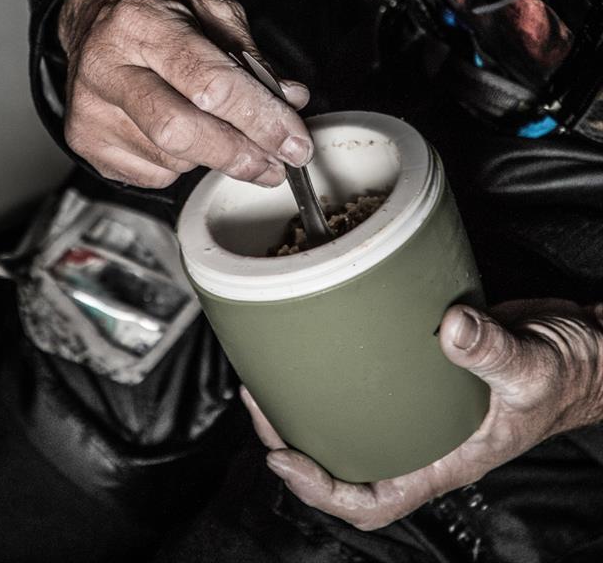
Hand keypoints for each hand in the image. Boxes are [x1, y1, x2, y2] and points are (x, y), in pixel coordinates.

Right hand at [58, 0, 311, 188]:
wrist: (95, 10)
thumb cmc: (158, 8)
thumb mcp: (211, 9)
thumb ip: (252, 57)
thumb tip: (290, 100)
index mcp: (141, 22)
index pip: (209, 82)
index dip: (259, 118)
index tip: (294, 140)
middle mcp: (106, 66)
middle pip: (181, 131)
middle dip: (238, 154)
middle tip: (275, 163)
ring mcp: (90, 108)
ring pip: (171, 159)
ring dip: (215, 157)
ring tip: (226, 133)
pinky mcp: (85, 140)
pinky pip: (153, 173)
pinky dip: (182, 163)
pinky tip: (183, 133)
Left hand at [243, 298, 602, 529]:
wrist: (589, 352)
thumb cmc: (570, 375)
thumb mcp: (534, 366)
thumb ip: (492, 350)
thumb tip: (450, 328)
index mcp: (447, 457)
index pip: (372, 499)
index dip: (319, 488)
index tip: (280, 455)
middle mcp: (428, 437)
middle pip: (347, 462)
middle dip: (295, 440)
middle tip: (258, 399)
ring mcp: (425, 407)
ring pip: (355, 424)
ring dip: (311, 406)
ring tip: (272, 374)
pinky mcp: (428, 370)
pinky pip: (375, 383)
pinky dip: (344, 370)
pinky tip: (323, 341)